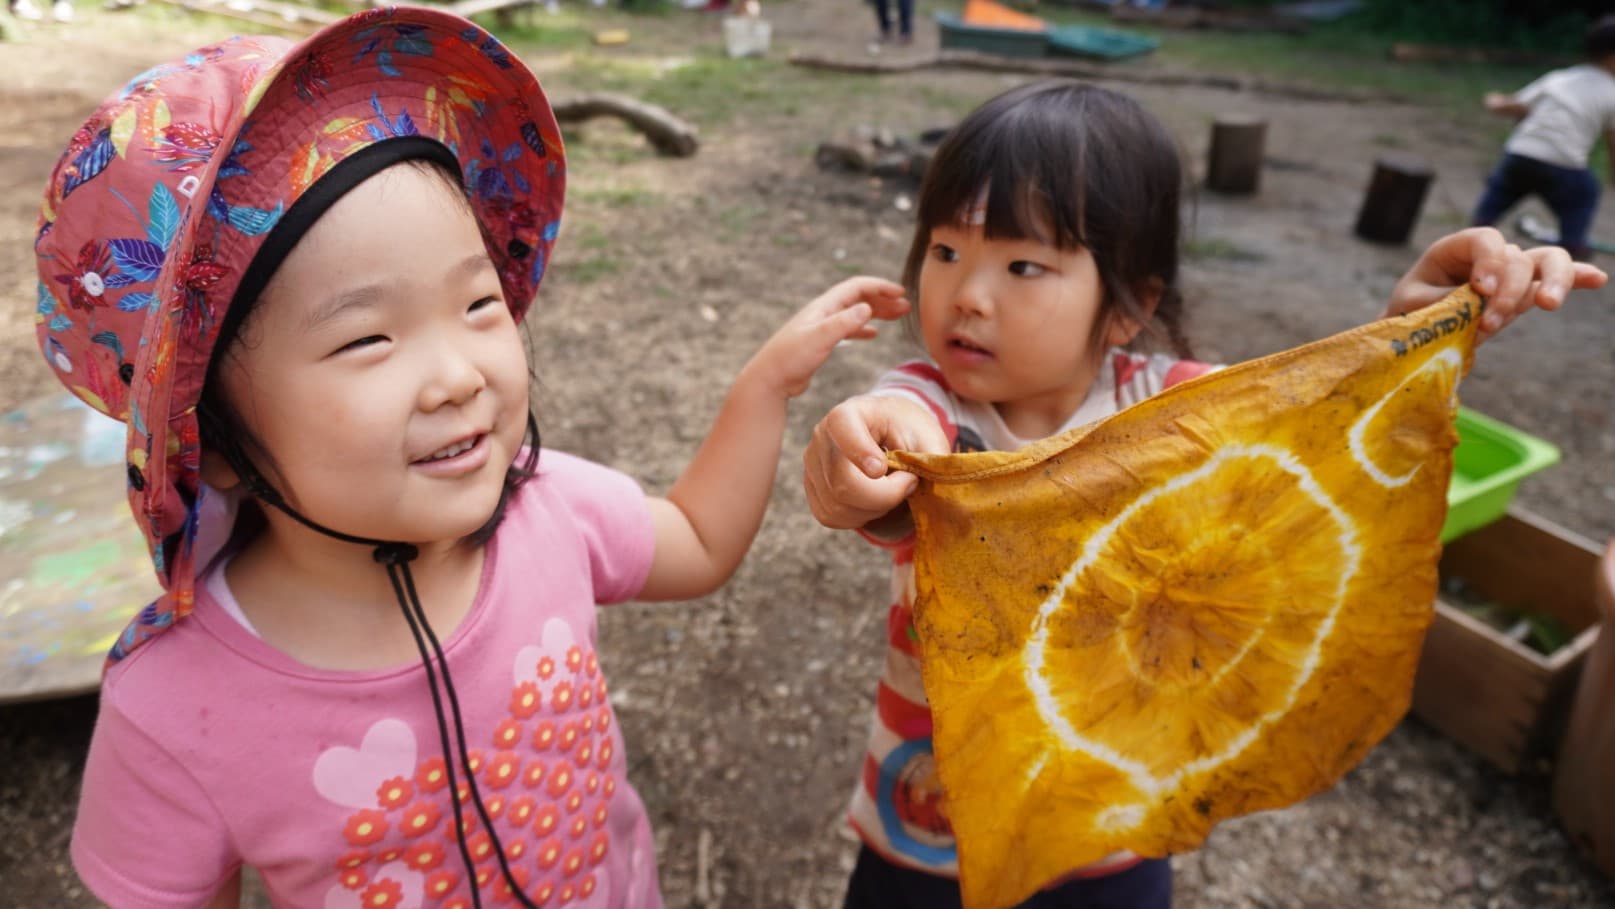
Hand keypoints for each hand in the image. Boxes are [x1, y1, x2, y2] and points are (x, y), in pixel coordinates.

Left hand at [742, 276, 909, 398]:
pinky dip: (862, 328)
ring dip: (877, 312)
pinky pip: (847, 329)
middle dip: (883, 299)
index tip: (901, 293)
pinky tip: (873, 335)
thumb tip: (867, 307)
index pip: (856, 288)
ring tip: (898, 316)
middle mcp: (823, 313)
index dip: (880, 287)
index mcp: (824, 307)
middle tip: (906, 306)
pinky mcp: (820, 343)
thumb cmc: (790, 359)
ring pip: (854, 313)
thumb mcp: (819, 338)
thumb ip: (843, 323)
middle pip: (858, 298)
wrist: (769, 380)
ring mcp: (822, 327)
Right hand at [802, 394, 948, 529]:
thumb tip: (921, 486)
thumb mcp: (927, 437)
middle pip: (843, 482)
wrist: (889, 435)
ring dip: (874, 509)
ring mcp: (812, 464)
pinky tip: (874, 501)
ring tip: (892, 490)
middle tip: (908, 483)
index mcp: (850, 413)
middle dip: (884, 496)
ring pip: (838, 506)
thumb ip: (929, 458)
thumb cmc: (909, 432)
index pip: (842, 427)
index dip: (859, 451)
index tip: (880, 470)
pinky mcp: (812, 489)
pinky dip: (859, 517)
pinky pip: (831, 516)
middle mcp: (822, 436)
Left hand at [1383, 227, 1606, 342]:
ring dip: (1554, 281)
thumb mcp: (1414, 306)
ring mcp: (1511, 273)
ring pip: (1546, 262)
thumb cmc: (1408, 312)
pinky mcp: (1525, 292)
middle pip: (1517, 258)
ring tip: (1548, 305)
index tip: (1479, 290)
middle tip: (1490, 323)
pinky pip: (1556, 279)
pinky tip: (1597, 279)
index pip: (1485, 240)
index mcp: (1456, 249)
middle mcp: (1489, 256)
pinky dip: (1577, 277)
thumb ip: (1446, 300)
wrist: (1413, 332)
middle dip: (1509, 291)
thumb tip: (1480, 299)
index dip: (1489, 261)